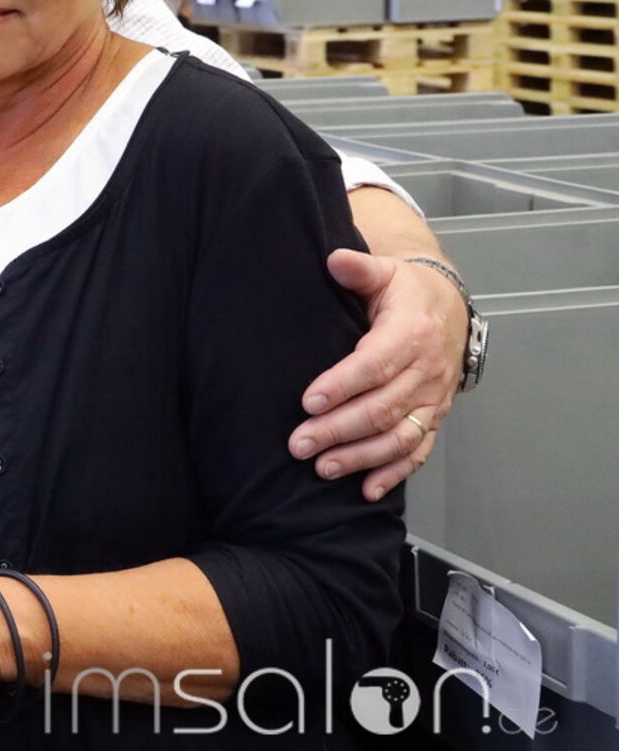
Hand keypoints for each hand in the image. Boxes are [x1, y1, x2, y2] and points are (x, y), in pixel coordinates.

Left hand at [289, 250, 465, 500]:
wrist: (449, 306)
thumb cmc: (407, 291)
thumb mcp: (386, 271)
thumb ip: (359, 268)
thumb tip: (334, 259)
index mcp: (412, 333)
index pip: (375, 365)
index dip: (342, 385)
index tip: (308, 402)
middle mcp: (426, 371)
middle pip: (383, 408)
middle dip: (339, 430)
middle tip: (299, 444)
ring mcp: (433, 398)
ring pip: (400, 436)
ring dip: (361, 457)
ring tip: (323, 468)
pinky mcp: (435, 416)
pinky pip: (419, 450)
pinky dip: (394, 473)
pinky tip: (366, 490)